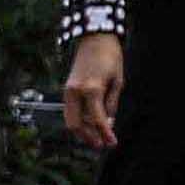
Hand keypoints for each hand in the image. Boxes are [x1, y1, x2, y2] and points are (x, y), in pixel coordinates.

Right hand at [62, 33, 123, 149]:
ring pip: (70, 120)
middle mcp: (76, 92)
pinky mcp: (66, 89)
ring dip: (82, 131)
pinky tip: (89, 124)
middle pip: (76, 124)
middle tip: (101, 145)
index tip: (112, 142)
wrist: (94, 40)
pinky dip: (79, 120)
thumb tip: (108, 121)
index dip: (105, 133)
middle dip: (88, 137)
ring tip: (95, 137)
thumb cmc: (110, 57)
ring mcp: (68, 91)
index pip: (97, 119)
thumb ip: (111, 103)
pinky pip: (70, 111)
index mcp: (91, 89)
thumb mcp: (117, 81)